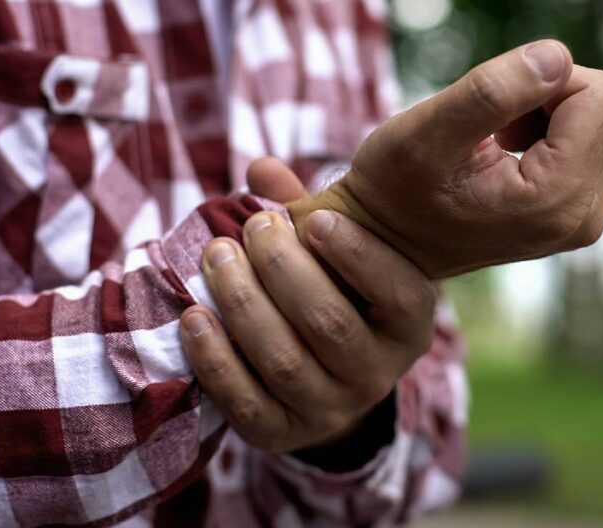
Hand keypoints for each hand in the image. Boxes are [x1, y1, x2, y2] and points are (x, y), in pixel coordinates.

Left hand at [179, 159, 435, 453]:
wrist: (325, 375)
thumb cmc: (332, 289)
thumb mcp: (335, 251)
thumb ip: (307, 209)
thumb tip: (262, 169)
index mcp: (408, 324)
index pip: (398, 292)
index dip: (357, 255)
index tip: (314, 219)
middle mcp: (379, 374)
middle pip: (329, 324)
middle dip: (283, 269)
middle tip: (252, 228)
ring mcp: (332, 410)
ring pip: (284, 361)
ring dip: (243, 304)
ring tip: (216, 256)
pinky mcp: (283, 433)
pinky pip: (246, 402)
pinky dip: (215, 359)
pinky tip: (194, 315)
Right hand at [287, 40, 602, 278]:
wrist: (386, 242)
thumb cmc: (394, 188)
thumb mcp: (425, 133)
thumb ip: (491, 93)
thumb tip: (559, 56)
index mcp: (558, 200)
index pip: (602, 95)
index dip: (545, 80)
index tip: (493, 108)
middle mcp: (584, 218)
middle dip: (553, 95)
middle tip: (494, 125)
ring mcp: (585, 219)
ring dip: (553, 112)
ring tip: (499, 138)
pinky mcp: (579, 212)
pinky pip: (597, 141)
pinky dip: (558, 131)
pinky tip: (510, 150)